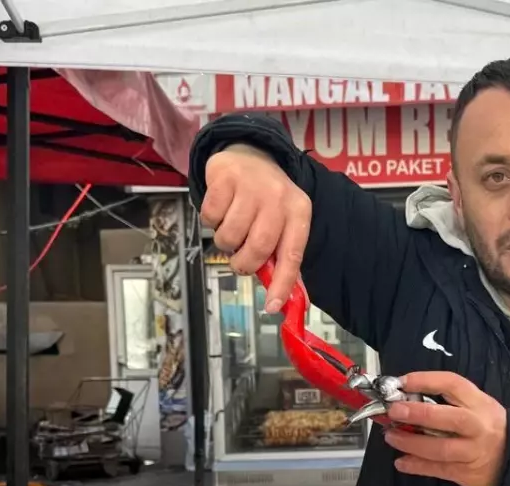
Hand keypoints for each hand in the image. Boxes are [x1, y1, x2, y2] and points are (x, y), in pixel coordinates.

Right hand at [198, 144, 310, 312]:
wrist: (248, 154)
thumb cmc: (266, 199)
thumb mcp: (283, 221)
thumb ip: (280, 255)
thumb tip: (279, 298)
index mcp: (299, 212)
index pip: (293, 254)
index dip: (282, 284)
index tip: (272, 307)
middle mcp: (278, 197)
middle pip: (257, 248)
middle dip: (244, 264)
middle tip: (239, 262)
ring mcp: (251, 186)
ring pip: (230, 236)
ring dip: (225, 243)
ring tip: (231, 229)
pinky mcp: (225, 178)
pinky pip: (210, 218)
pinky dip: (210, 222)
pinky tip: (221, 209)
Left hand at [382, 372, 507, 485]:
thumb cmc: (489, 427)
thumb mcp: (479, 406)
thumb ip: (451, 402)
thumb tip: (408, 397)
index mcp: (480, 403)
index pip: (453, 385)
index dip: (426, 380)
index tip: (403, 381)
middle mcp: (478, 426)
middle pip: (448, 418)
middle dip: (418, 413)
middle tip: (394, 411)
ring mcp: (472, 451)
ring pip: (441, 448)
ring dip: (412, 443)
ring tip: (391, 437)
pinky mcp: (466, 472)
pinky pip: (438, 469)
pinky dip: (417, 466)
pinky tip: (401, 462)